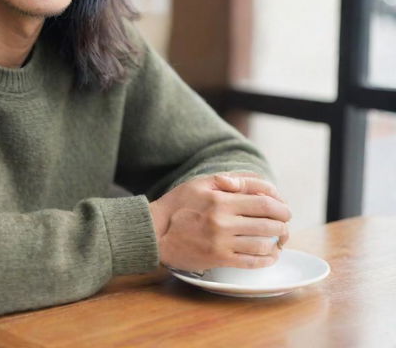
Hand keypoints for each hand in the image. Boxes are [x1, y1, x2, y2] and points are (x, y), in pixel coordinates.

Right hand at [148, 173, 290, 272]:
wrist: (155, 233)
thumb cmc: (177, 205)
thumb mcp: (199, 183)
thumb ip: (228, 180)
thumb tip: (255, 179)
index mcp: (220, 199)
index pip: (263, 201)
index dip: (280, 205)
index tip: (284, 208)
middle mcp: (223, 220)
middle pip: (268, 222)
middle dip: (283, 223)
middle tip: (285, 223)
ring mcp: (221, 242)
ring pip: (263, 243)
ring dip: (277, 241)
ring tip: (279, 239)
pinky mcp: (219, 259)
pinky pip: (251, 261)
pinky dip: (266, 259)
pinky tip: (270, 255)